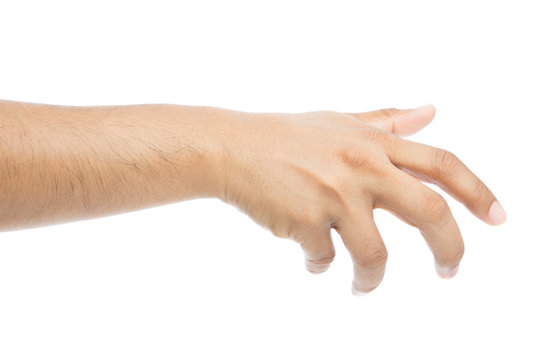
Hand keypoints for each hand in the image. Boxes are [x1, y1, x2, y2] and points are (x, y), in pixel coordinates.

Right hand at [217, 105, 505, 294]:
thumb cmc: (283, 135)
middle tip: (449, 272)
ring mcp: (333, 195)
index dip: (477, 192)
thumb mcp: (339, 121)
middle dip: (450, 251)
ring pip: (375, 256)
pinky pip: (325, 259)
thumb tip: (431, 112)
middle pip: (430, 214)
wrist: (229, 148)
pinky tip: (313, 260)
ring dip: (372, 280)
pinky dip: (321, 266)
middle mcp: (361, 167)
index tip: (498, 218)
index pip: (442, 164)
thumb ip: (387, 121)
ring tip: (363, 285)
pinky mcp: (305, 221)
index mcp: (373, 143)